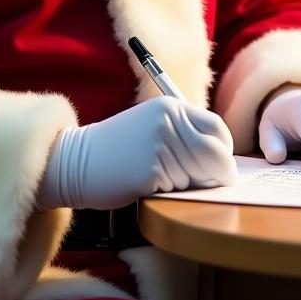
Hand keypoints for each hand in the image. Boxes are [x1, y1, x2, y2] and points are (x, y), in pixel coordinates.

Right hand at [36, 97, 237, 210]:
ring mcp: (160, 146)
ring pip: (200, 176)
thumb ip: (184, 132)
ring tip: (164, 179)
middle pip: (216, 154)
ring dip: (190, 185)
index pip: (217, 128)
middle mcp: (168, 122)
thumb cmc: (118, 148)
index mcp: (170, 106)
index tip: (219, 163)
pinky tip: (151, 185)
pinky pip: (180, 189)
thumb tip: (222, 157)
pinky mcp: (152, 171)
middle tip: (209, 183)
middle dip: (218, 174)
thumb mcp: (152, 124)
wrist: (77, 161)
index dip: (223, 149)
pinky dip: (172, 193)